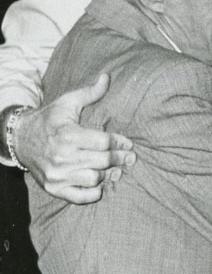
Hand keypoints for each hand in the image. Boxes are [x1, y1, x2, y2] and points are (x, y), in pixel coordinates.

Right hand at [17, 74, 135, 204]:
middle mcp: (62, 156)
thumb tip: (107, 77)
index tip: (128, 144)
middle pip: (103, 161)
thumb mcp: (67, 103)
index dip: (120, 143)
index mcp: (68, 134)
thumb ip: (90, 93)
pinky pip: (80, 197)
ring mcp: (57, 174)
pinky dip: (94, 193)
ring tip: (117, 170)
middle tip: (129, 158)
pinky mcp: (53, 188)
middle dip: (120, 159)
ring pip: (94, 179)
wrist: (20, 139)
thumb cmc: (49, 119)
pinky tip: (100, 184)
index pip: (104, 142)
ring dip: (109, 175)